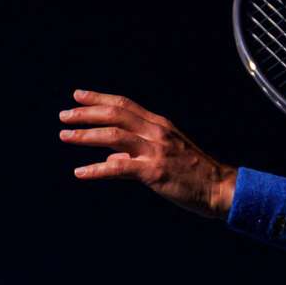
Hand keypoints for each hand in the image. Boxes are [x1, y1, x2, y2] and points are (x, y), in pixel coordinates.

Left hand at [59, 89, 237, 219]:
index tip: (78, 96)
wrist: (221, 188)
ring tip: (65, 136)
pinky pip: (119, 168)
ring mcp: (156, 152)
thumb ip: (140, 151)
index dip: (99, 99)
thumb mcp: (170, 152)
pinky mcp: (154, 172)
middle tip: (64, 115)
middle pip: (115, 115)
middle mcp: (157, 133)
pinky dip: (96, 170)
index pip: (125, 105)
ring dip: (85, 135)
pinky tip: (80, 172)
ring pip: (113, 136)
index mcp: (161, 125)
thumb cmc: (196, 173)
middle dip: (86, 113)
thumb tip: (111, 157)